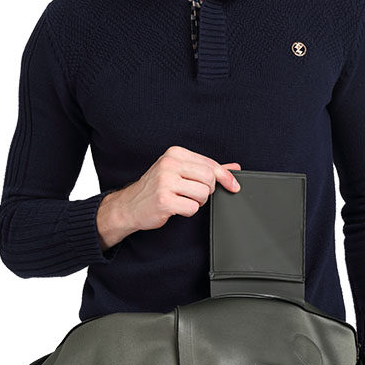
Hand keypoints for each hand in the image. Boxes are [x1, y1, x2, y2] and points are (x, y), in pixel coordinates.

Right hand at [97, 146, 240, 246]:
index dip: (225, 177)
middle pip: (210, 178)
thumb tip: (234, 167)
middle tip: (195, 194)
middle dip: (208, 191)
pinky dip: (188, 211)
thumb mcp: (180, 171)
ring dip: (198, 202)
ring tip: (183, 200)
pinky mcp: (164, 200)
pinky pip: (192, 208)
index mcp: (175, 153)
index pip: (210, 163)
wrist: (130, 205)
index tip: (234, 186)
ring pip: (203, 194)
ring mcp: (165, 182)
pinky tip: (176, 207)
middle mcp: (169, 164)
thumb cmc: (157, 188)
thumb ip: (207, 168)